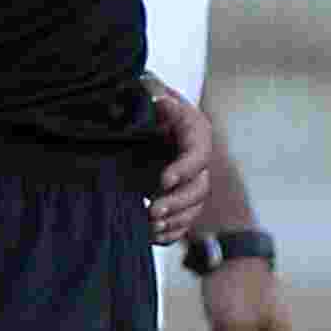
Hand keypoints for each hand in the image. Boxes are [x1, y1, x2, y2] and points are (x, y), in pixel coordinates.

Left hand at [142, 77, 215, 244]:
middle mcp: (196, 160)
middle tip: (152, 212)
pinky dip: (170, 233)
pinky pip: (182, 222)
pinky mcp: (176, 198)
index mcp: (194, 132)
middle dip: (177, 203)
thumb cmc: (139, 101)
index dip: (184, 170)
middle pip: (199, 188)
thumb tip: (160, 99)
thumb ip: (152, 93)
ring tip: (150, 226)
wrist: (131, 116)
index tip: (162, 180)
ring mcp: (188, 181)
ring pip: (193, 208)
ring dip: (175, 221)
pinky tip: (153, 236)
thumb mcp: (144, 94)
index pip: (198, 155)